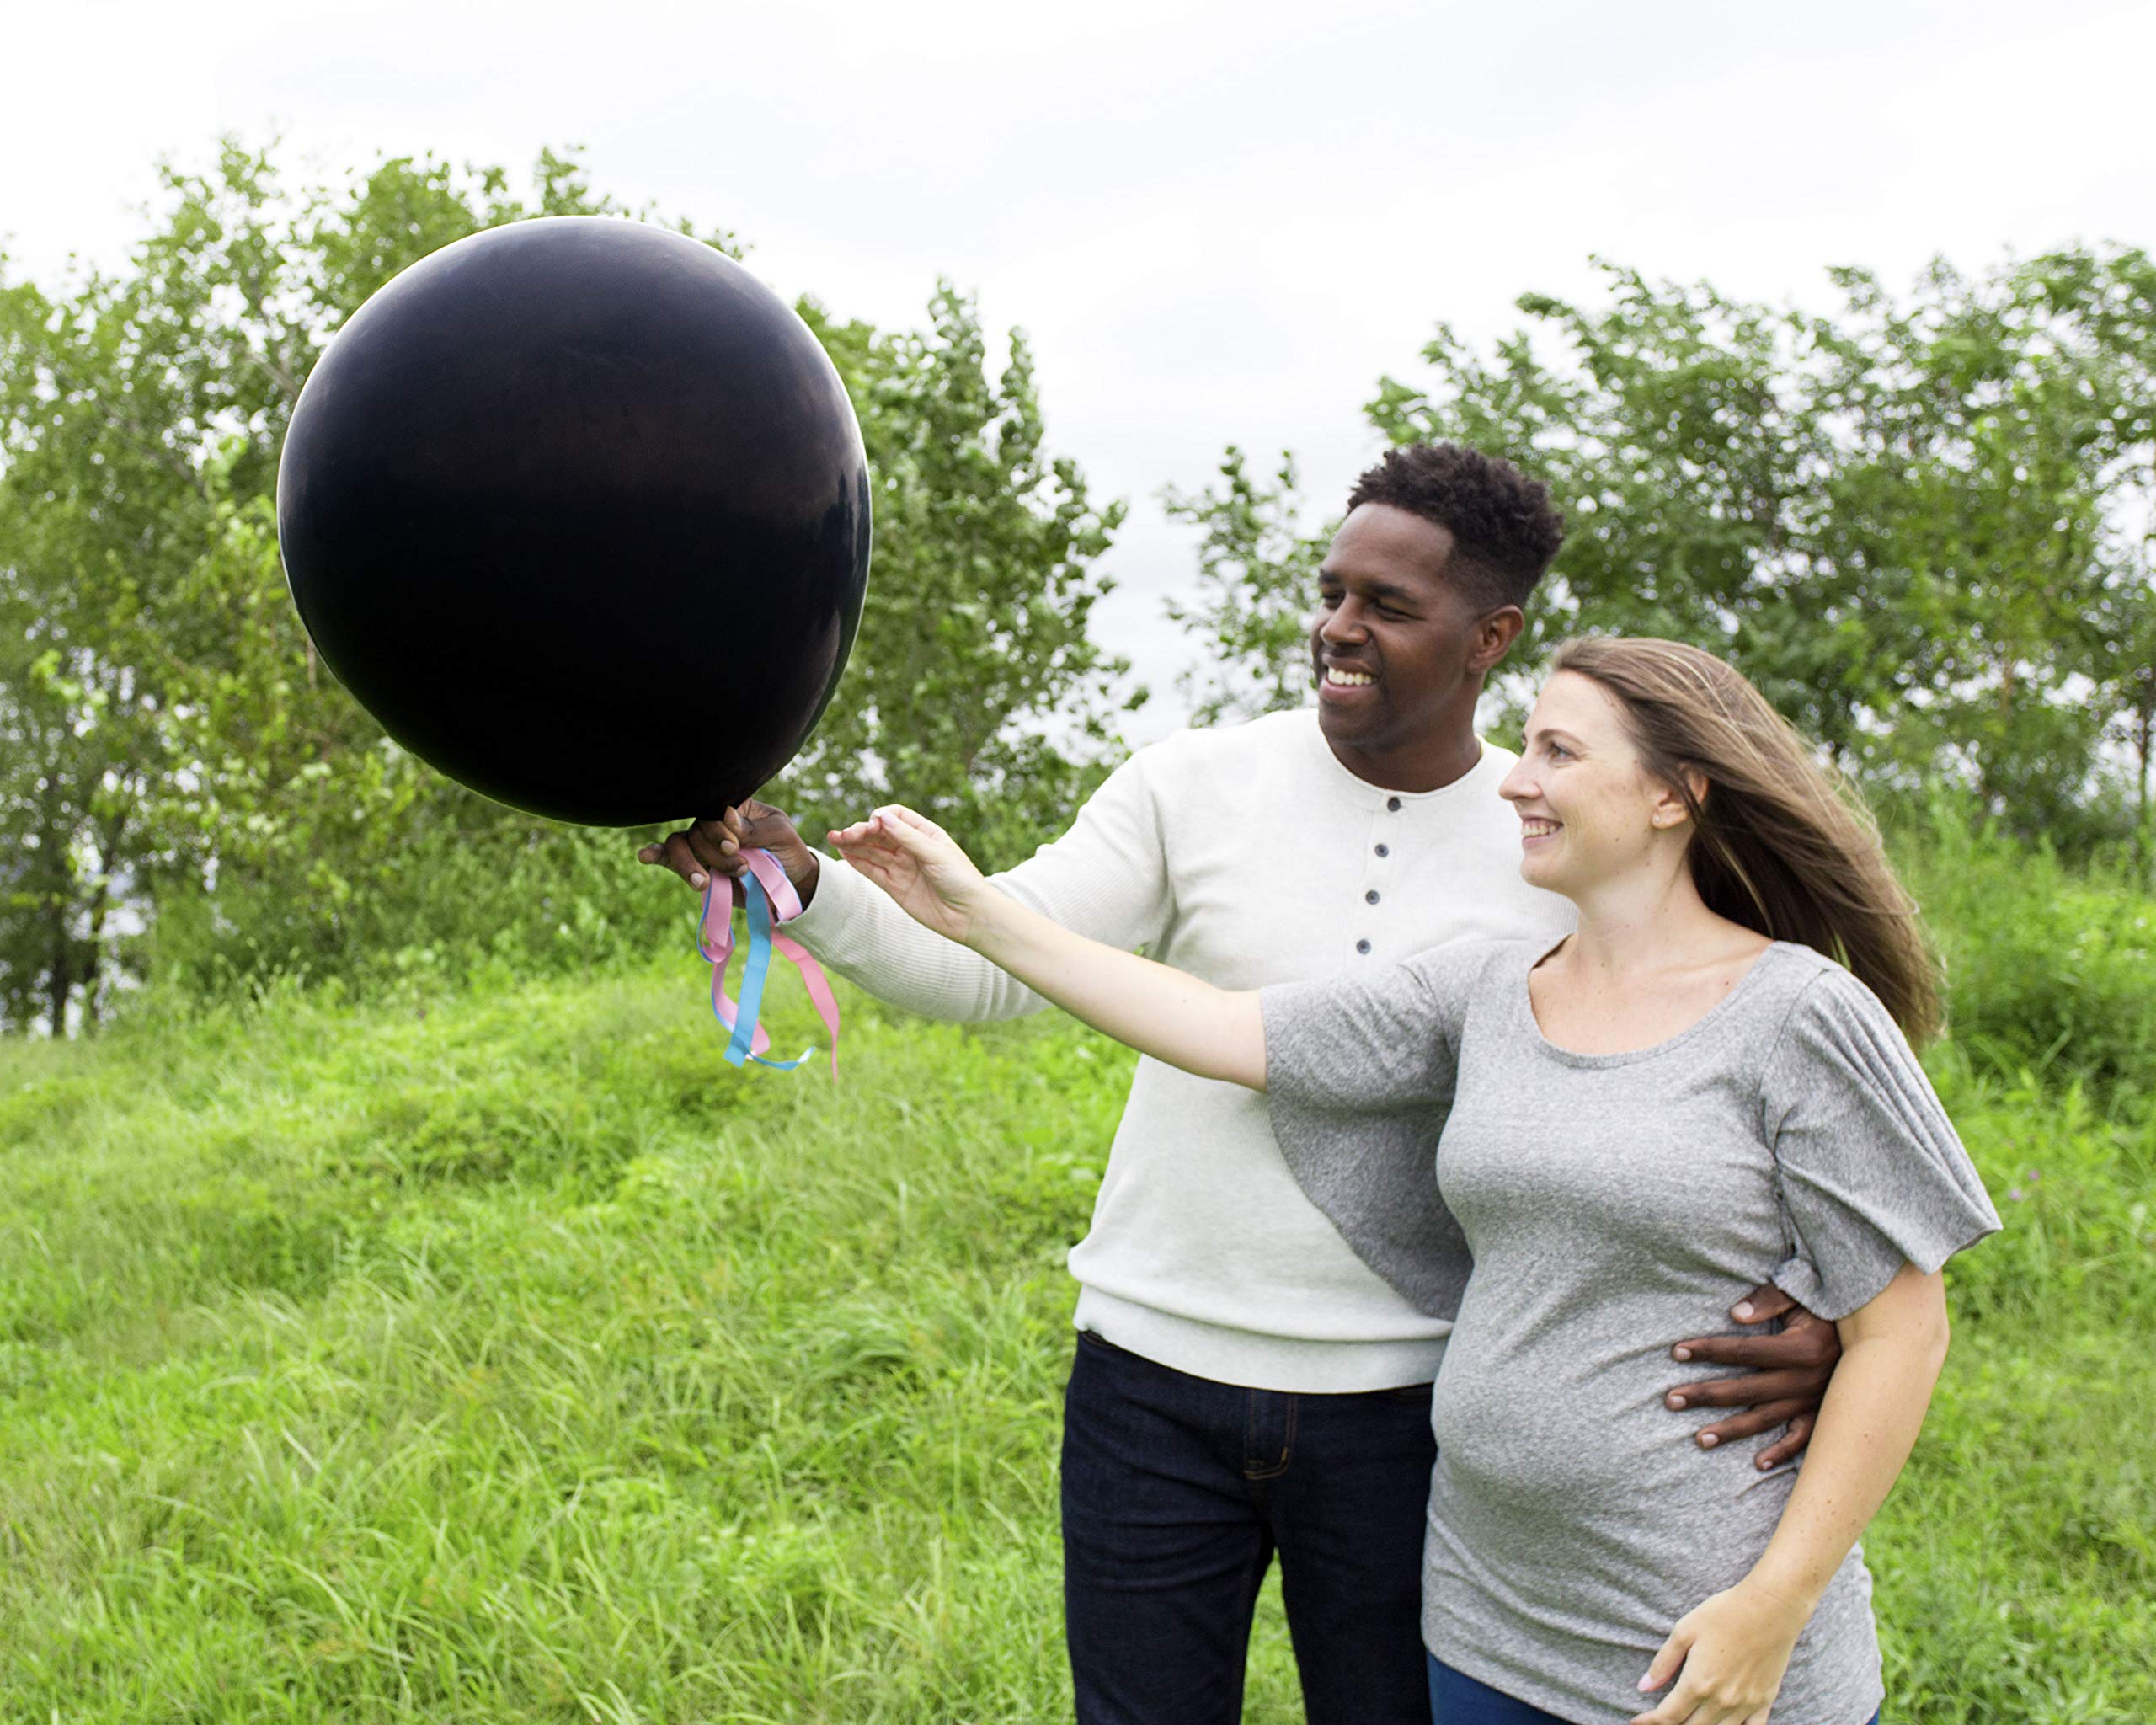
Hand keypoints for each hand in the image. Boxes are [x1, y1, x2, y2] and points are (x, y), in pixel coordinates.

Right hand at [637, 798, 820, 904]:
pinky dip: (655, 856)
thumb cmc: (787, 850)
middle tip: (741, 868)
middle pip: (696, 831)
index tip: (734, 846)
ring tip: (706, 883)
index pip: (712, 811)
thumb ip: (756, 827)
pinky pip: (669, 859)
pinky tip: (644, 856)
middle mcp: (713, 824)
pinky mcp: (697, 869)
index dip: (717, 830)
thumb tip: (726, 816)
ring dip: (690, 865)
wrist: (790, 884)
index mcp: (733, 808)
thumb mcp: (781, 833)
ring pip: (678, 846)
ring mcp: (702, 847)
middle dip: (715, 853)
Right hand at [827, 805, 991, 942]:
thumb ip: (907, 836)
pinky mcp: (895, 886)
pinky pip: (872, 870)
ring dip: (853, 844)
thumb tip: (880, 815)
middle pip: (880, 833)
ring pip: (872, 851)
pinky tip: (843, 852)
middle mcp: (912, 848)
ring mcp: (902, 867)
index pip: (896, 816)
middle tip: (844, 834)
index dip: (881, 817)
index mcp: (926, 833)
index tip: (873, 825)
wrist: (969, 916)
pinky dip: (857, 861)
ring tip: (834, 838)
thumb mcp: (935, 853)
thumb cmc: (961, 879)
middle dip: (861, 831)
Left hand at [1630, 1578, 1807, 1724]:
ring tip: (1687, 1721)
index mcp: (1698, 1684)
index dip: (1650, 1722)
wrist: (1770, 1608)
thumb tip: (1644, 1687)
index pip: (1668, 1716)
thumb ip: (1664, 1662)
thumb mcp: (1684, 1631)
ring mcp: (1745, 1705)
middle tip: (1660, 1720)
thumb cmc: (1724, 1614)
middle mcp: (1721, 1701)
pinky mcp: (1765, 1701)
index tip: (1637, 1722)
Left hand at [1664, 1283, 1842, 1468]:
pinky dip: (1783, 1454)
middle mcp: (1806, 1380)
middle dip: (1706, 1394)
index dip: (1708, 1350)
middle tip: (1671, 1399)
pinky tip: (1758, 1464)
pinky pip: (1804, 1440)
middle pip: (1745, 1389)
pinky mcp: (1827, 1416)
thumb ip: (1770, 1300)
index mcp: (1801, 1348)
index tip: (1676, 1351)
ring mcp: (1816, 1402)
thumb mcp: (1805, 1295)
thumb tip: (1734, 1314)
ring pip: (1766, 1420)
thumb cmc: (1834, 1309)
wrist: (1886, 1334)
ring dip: (1732, 1430)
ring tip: (1699, 1438)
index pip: (1742, 1350)